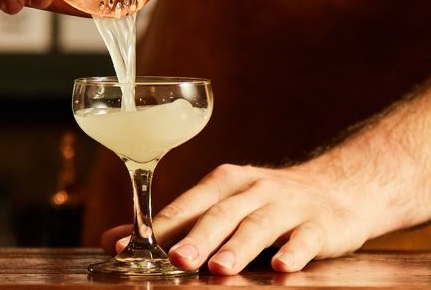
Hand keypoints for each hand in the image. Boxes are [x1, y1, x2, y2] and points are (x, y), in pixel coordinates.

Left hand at [102, 163, 370, 274]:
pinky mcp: (319, 223)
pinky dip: (294, 251)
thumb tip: (113, 240)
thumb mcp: (221, 202)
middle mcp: (252, 189)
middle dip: (197, 237)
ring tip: (219, 268)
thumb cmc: (266, 199)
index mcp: (224, 182)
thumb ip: (174, 223)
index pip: (187, 204)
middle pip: (220, 213)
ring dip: (238, 246)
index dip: (159, 227)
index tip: (128, 248)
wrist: (336, 185)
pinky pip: (306, 238)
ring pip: (259, 225)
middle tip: (175, 260)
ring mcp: (286, 205)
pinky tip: (283, 266)